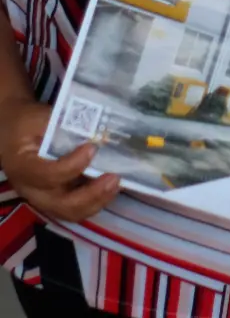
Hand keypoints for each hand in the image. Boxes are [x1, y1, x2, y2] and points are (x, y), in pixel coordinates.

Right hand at [0, 101, 118, 222]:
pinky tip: (112, 186)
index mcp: (23, 167)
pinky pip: (76, 207)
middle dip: (92, 195)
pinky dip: (96, 201)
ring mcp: (44, 197)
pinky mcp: (56, 197)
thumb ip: (63, 124)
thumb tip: (96, 129)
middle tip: (114, 178)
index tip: (92, 147)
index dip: (73, 166)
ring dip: (98, 201)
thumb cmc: (26, 124)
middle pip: (62, 205)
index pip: (48, 175)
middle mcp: (32, 190)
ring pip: (71, 212)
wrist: (12, 132)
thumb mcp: (38, 117)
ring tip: (117, 184)